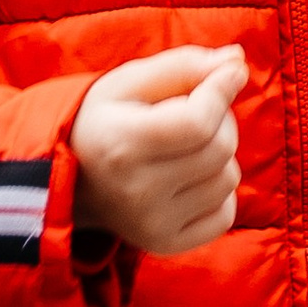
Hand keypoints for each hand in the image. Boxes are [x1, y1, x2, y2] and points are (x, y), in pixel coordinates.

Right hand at [69, 44, 246, 255]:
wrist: (70, 180)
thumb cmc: (106, 120)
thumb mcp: (130, 81)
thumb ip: (184, 66)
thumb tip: (237, 62)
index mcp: (122, 143)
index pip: (198, 122)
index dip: (221, 90)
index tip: (229, 73)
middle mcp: (137, 191)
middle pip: (220, 149)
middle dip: (221, 120)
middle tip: (197, 111)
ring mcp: (152, 224)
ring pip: (228, 180)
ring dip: (220, 156)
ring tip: (187, 147)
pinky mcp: (166, 244)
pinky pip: (225, 215)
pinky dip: (219, 192)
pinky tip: (190, 179)